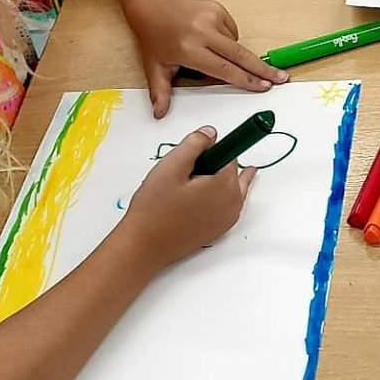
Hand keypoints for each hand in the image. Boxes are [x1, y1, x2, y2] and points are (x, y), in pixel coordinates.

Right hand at [119, 127, 255, 267]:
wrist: (145, 246)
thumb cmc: (155, 209)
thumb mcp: (171, 165)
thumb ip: (194, 143)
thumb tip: (211, 133)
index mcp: (225, 183)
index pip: (229, 152)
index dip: (212, 148)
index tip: (208, 144)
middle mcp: (234, 201)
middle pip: (231, 170)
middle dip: (212, 165)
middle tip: (185, 171)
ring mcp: (229, 217)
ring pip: (230, 187)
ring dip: (215, 180)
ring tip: (189, 181)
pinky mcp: (220, 228)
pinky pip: (225, 203)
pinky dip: (214, 196)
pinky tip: (196, 196)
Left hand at [122, 0, 286, 116]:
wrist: (155, 5)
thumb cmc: (155, 37)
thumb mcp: (154, 67)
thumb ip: (160, 92)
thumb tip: (159, 115)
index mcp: (189, 49)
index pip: (223, 69)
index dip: (245, 80)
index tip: (263, 87)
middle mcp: (202, 32)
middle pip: (240, 55)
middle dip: (262, 69)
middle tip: (281, 78)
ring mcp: (212, 18)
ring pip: (234, 44)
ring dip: (232, 54)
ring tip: (209, 52)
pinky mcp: (218, 10)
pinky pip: (232, 31)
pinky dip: (227, 39)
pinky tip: (211, 39)